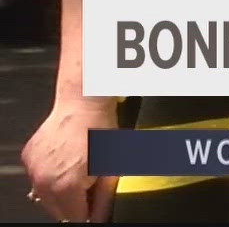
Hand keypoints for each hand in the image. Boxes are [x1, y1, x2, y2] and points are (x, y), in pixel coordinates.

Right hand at [22, 96, 117, 222]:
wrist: (83, 102)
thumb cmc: (100, 130)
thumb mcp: (111, 169)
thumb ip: (103, 199)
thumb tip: (99, 217)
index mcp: (65, 186)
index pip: (74, 218)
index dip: (88, 214)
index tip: (95, 207)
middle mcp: (44, 181)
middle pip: (57, 210)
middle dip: (74, 204)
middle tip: (90, 188)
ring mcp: (33, 169)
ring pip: (45, 195)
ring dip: (60, 192)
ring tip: (79, 172)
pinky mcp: (28, 158)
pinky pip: (39, 178)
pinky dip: (50, 176)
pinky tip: (67, 162)